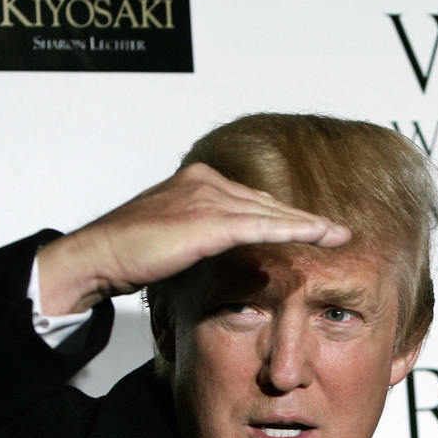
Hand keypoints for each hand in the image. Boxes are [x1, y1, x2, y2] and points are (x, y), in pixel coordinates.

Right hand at [35, 163, 351, 314]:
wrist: (98, 256)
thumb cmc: (129, 253)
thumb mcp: (175, 237)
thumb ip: (205, 235)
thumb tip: (232, 248)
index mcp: (198, 180)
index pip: (252, 199)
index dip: (283, 216)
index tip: (311, 227)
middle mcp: (206, 181)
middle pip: (267, 203)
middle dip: (304, 219)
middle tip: (337, 231)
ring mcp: (208, 198)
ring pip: (270, 213)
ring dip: (309, 226)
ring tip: (338, 236)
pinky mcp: (209, 222)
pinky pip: (262, 227)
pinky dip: (294, 231)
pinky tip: (318, 236)